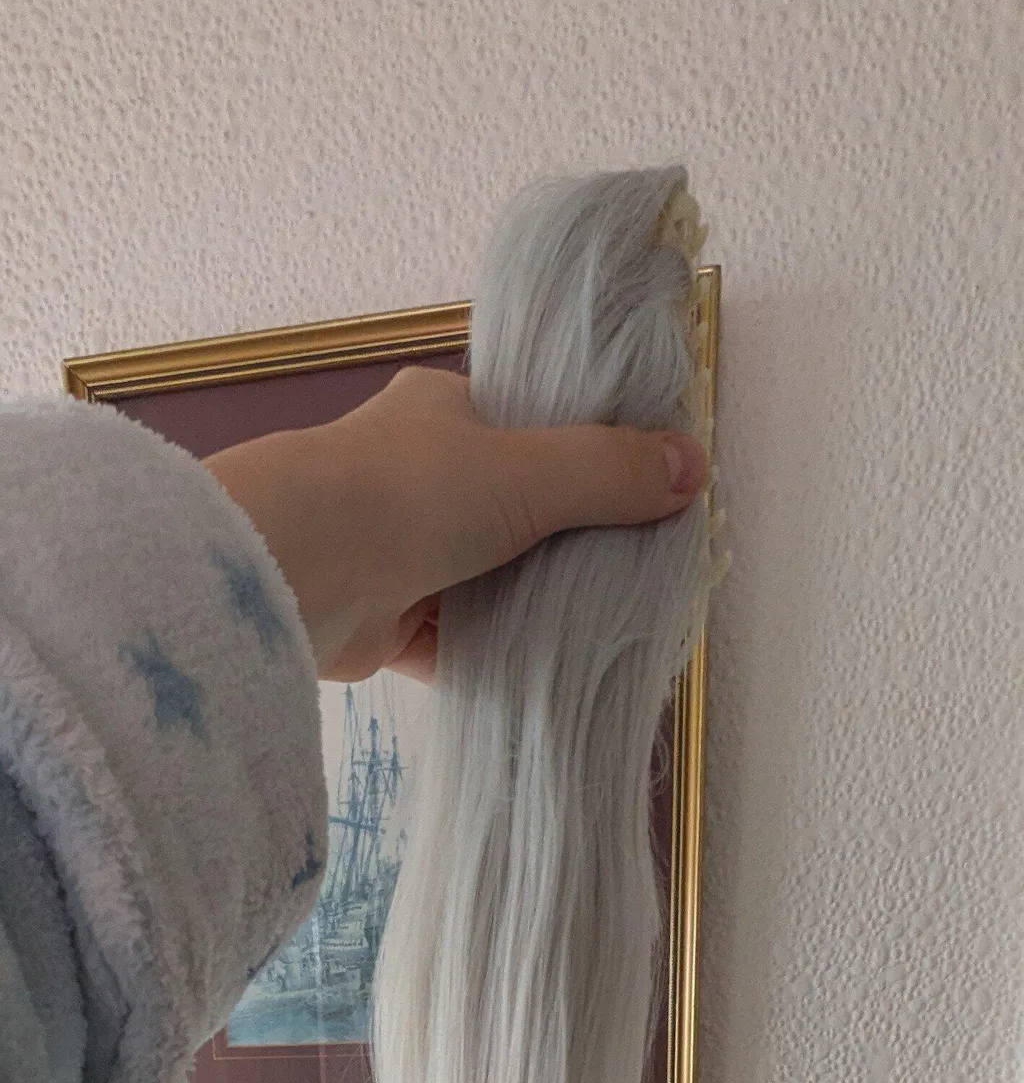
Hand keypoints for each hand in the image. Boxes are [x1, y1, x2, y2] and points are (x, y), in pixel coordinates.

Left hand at [202, 365, 708, 683]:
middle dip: (564, 543)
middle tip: (636, 572)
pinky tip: (550, 670)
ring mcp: (398, 551)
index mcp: (443, 412)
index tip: (641, 495)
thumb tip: (695, 465)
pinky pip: (457, 641)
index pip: (529, 428)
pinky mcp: (385, 623)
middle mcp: (417, 475)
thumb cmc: (404, 494)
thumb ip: (611, 472)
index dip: (585, 457)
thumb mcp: (528, 471)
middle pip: (513, 511)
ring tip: (608, 624)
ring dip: (532, 603)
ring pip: (486, 579)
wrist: (298, 571)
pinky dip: (497, 654)